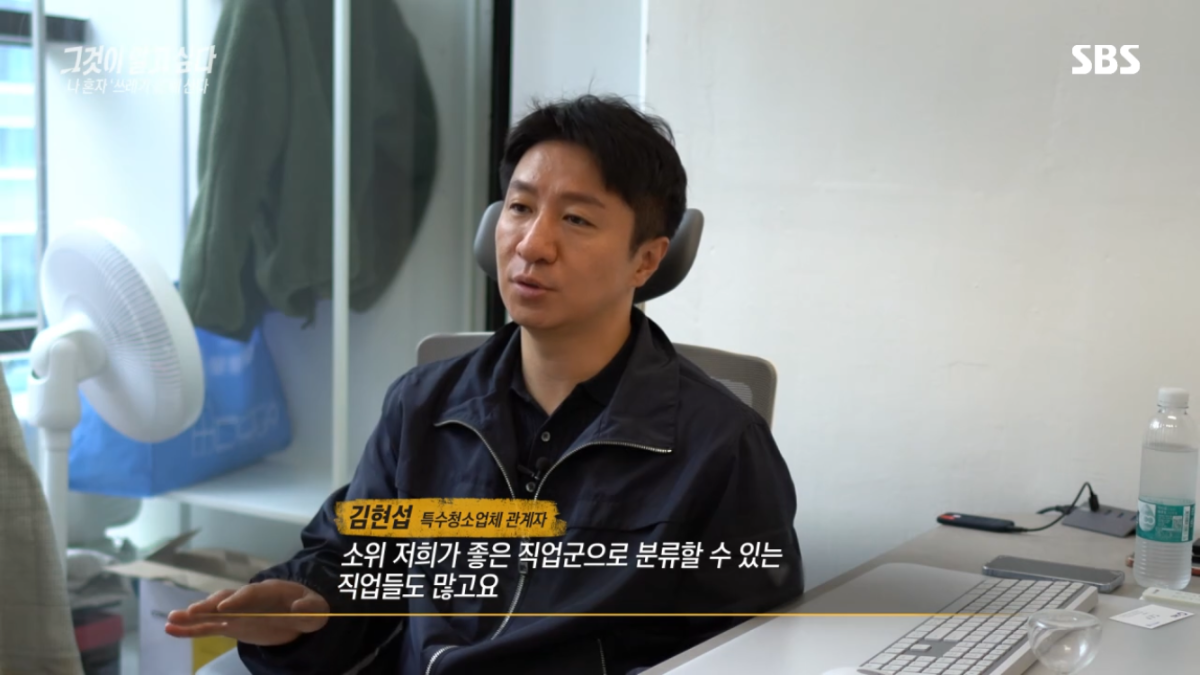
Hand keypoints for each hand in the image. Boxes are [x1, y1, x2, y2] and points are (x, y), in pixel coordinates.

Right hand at [165, 579, 330, 645]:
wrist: (301, 610)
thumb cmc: (309, 606)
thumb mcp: (316, 608)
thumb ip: (309, 608)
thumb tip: (298, 607)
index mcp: (269, 590)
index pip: (251, 593)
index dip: (237, 599)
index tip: (224, 608)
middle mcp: (248, 599)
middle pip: (226, 599)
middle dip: (209, 605)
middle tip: (192, 611)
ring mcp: (237, 612)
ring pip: (212, 612)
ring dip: (193, 616)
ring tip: (171, 620)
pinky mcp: (231, 624)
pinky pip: (208, 627)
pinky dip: (191, 629)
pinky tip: (171, 630)